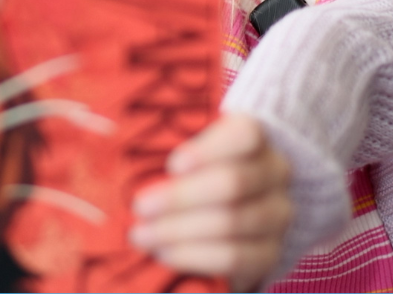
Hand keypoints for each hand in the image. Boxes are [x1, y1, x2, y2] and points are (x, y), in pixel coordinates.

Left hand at [128, 114, 292, 291]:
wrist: (234, 205)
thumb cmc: (199, 166)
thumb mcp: (190, 145)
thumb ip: (165, 141)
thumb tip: (115, 138)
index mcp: (257, 136)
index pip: (246, 135)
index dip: (209, 150)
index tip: (172, 166)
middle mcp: (276, 172)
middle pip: (232, 183)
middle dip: (181, 197)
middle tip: (140, 207)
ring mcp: (277, 214)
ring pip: (231, 223)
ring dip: (180, 231)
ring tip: (143, 235)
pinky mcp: (270, 252)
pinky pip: (234, 257)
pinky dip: (194, 256)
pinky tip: (165, 252)